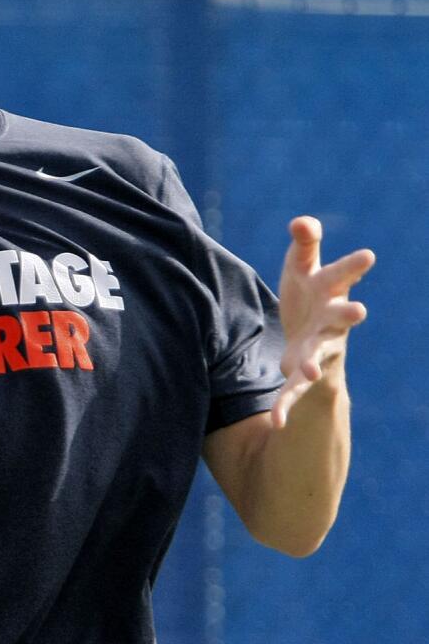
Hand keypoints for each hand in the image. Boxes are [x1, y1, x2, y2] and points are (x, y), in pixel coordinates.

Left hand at [274, 216, 374, 428]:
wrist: (309, 337)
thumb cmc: (308, 293)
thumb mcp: (303, 266)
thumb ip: (305, 243)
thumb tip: (301, 221)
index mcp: (330, 293)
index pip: (342, 275)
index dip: (353, 265)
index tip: (367, 255)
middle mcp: (331, 322)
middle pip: (341, 317)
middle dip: (349, 314)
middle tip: (359, 310)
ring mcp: (320, 349)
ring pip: (320, 356)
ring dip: (315, 362)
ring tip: (309, 368)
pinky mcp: (303, 375)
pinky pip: (294, 392)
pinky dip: (284, 407)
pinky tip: (276, 423)